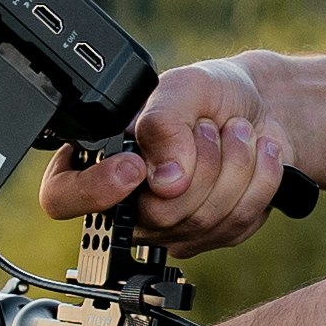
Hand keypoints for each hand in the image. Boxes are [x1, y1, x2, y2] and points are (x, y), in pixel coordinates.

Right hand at [39, 55, 295, 253]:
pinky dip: (260, 180)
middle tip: (209, 126)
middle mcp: (129, 203)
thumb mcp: (180, 89)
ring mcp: (172, 227)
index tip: (133, 167)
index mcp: (101, 160)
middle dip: (200, 163)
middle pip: (156, 214)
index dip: (94, 191)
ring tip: (237, 132)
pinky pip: (238, 223)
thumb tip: (164, 179)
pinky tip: (257, 154)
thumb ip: (163, 125)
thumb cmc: (210, 95)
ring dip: (236, 165)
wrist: (262, 107)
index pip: (64, 198)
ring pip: (204, 220)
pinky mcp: (215, 236)